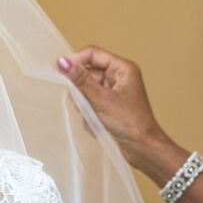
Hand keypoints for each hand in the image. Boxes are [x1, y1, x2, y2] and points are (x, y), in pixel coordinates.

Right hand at [57, 46, 167, 167]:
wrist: (142, 148)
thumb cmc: (131, 123)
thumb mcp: (101, 99)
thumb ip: (80, 80)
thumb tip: (63, 63)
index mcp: (123, 68)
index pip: (93, 54)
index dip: (76, 61)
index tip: (60, 71)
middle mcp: (119, 77)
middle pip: (88, 74)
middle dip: (81, 91)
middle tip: (82, 103)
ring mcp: (114, 92)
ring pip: (86, 91)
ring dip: (85, 106)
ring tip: (93, 117)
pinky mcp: (109, 106)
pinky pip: (90, 104)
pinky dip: (90, 115)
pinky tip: (98, 125)